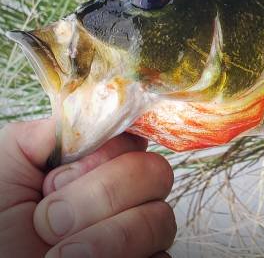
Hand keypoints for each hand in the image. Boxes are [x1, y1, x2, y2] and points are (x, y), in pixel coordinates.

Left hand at [0, 119, 175, 256]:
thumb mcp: (5, 165)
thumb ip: (50, 132)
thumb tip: (99, 108)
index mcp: (91, 167)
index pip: (133, 137)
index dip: (102, 154)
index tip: (54, 178)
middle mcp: (122, 198)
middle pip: (156, 172)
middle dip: (100, 196)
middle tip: (50, 221)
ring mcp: (137, 238)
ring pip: (160, 219)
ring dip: (102, 239)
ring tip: (58, 256)